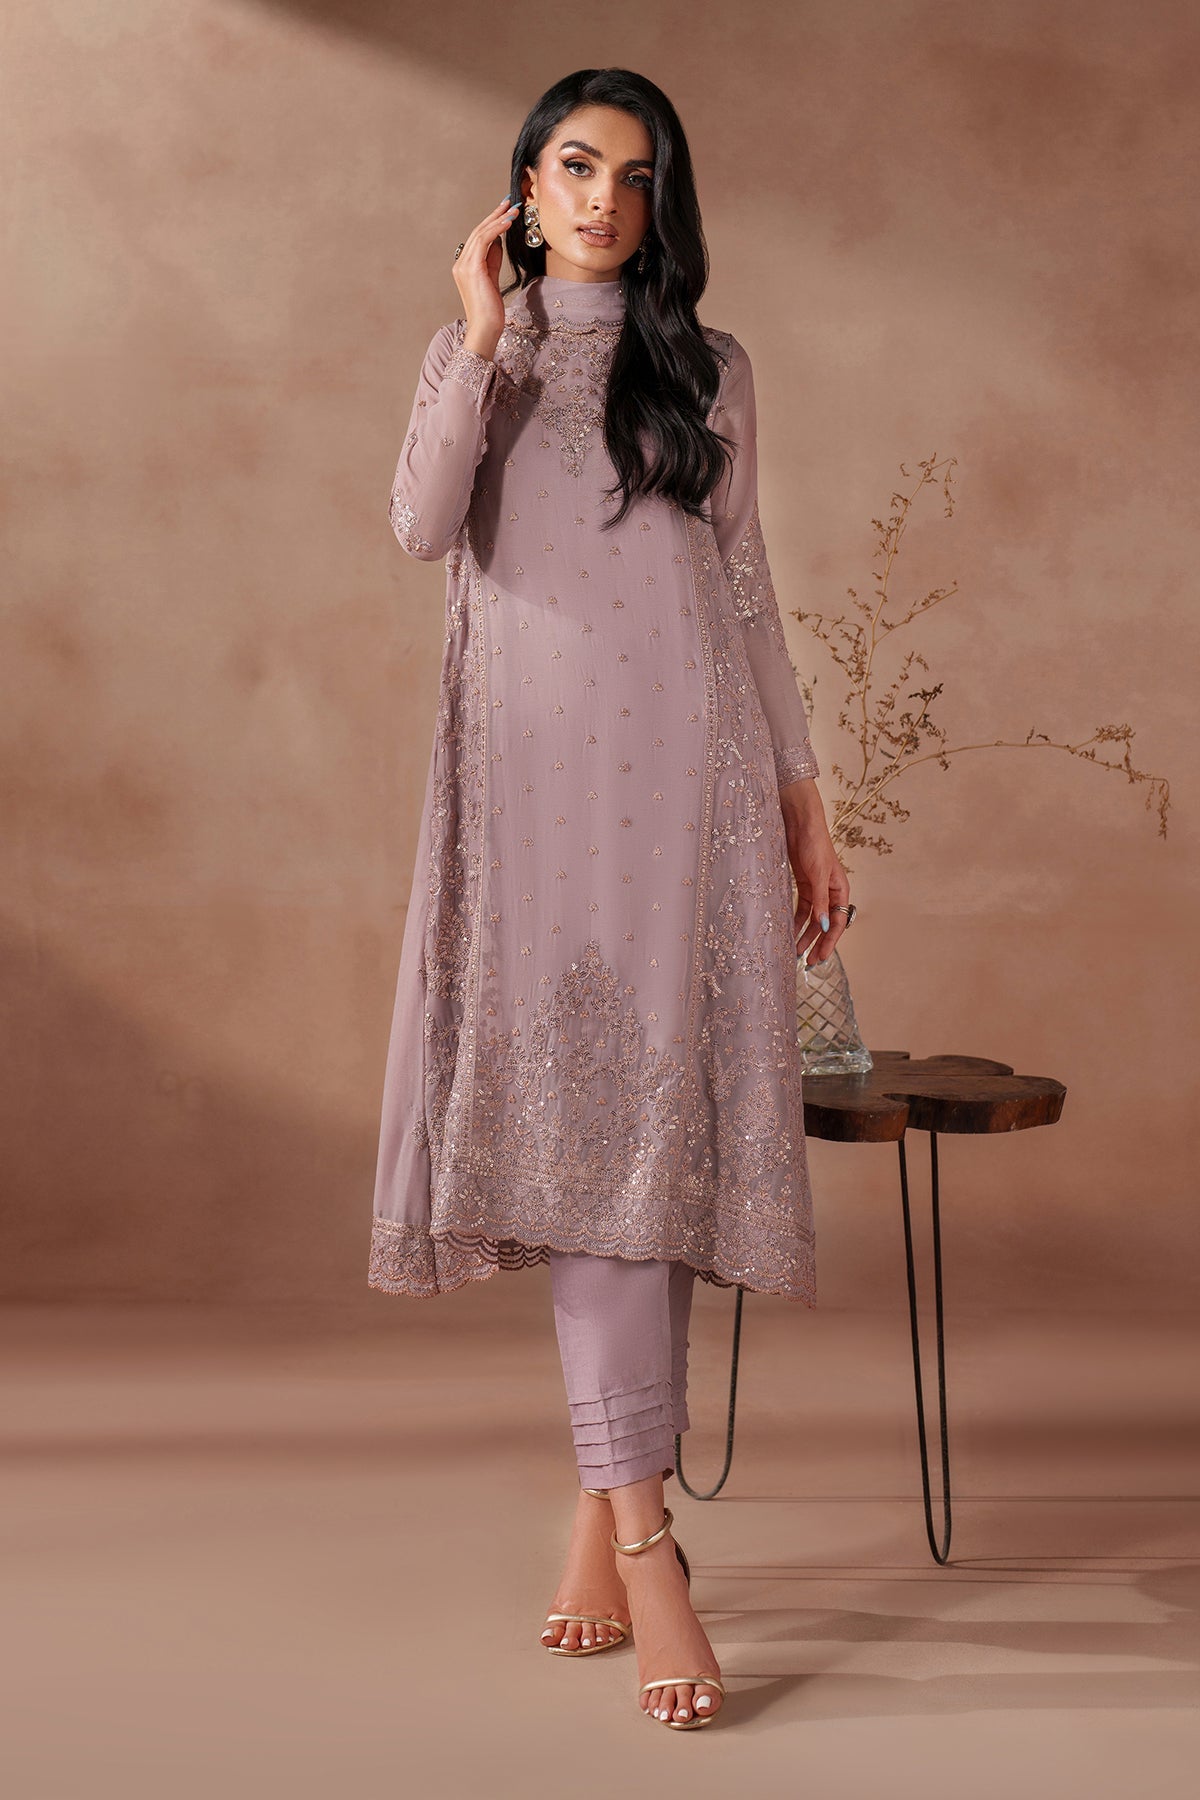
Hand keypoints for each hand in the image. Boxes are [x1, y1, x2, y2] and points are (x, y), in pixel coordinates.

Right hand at [452, 197, 520, 356]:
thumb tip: (498, 239)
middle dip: (495, 215)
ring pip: (480, 233)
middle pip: (478, 232)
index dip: (491, 222)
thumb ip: (492, 259)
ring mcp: (464, 265)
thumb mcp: (492, 278)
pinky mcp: (472, 269)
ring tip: (513, 210)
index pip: (477, 238)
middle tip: (510, 202)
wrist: (485, 329)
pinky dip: (497, 229)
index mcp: (464, 266)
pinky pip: (484, 241)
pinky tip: (508, 223)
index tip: (505, 210)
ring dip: (498, 219)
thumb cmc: (491, 310)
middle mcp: (460, 263)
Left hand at [779, 779, 850, 964]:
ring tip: (796, 952)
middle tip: (809, 963)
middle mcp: (831, 892)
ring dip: (805, 935)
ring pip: (812, 919)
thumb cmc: (815, 845)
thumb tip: (823, 927)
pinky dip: (796, 921)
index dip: (829, 942)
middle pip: (826, 924)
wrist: (800, 824)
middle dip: (818, 943)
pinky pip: (801, 909)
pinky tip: (789, 933)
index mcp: (841, 890)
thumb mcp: (818, 875)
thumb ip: (820, 902)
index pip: (837, 923)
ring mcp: (816, 889)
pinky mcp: (803, 885)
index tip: (819, 958)